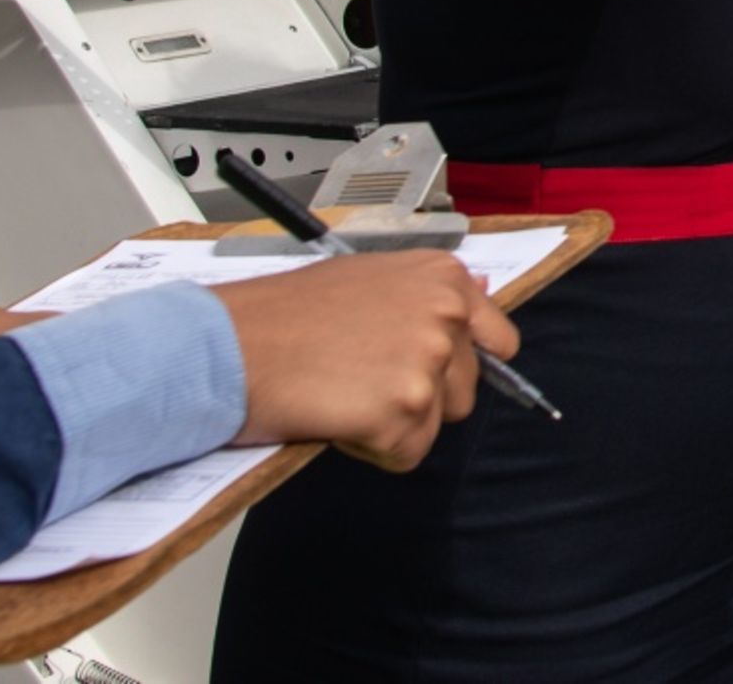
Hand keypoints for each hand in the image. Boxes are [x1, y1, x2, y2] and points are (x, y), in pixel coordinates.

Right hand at [222, 252, 518, 471]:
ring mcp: (427, 362)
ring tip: (344, 396)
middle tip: (361, 382)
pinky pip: (405, 454)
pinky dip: (372, 450)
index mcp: (441, 277)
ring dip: (394, 425)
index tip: (436, 374)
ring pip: (434, 425)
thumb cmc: (285, 313)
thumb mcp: (368, 279)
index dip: (463, 364)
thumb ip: (425, 294)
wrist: (234, 344)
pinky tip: (336, 418)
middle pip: (465, 390)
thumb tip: (480, 291)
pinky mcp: (406, 410)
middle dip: (419, 398)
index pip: (499, 337)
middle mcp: (444, 314)